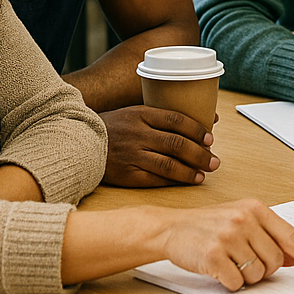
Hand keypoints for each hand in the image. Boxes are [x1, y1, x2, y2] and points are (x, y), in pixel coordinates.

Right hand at [100, 106, 219, 187]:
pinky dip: (173, 181)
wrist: (79, 143)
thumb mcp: (137, 112)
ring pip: (168, 164)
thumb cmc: (116, 127)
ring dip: (190, 171)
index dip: (197, 130)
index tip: (210, 139)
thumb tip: (209, 118)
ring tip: (204, 174)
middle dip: (200, 154)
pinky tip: (186, 181)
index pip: (176, 120)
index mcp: (141, 114)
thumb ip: (165, 116)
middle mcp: (137, 134)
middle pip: (176, 144)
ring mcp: (130, 155)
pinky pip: (154, 179)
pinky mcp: (125, 174)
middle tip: (215, 161)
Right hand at [158, 199, 293, 291]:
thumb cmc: (210, 225)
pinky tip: (219, 269)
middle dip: (264, 268)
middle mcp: (245, 220)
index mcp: (257, 209)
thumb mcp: (243, 221)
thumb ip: (269, 236)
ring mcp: (229, 237)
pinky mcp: (213, 256)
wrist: (172, 228)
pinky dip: (231, 283)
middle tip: (245, 260)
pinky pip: (237, 283)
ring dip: (246, 276)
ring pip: (257, 274)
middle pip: (275, 261)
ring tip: (230, 261)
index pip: (292, 237)